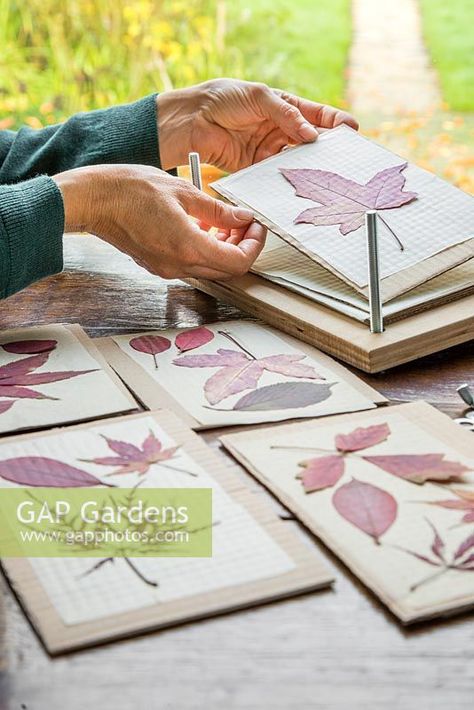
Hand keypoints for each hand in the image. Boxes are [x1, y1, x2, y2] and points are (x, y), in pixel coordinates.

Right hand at [53, 165, 265, 278]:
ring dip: (223, 248)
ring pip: (210, 268)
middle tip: (243, 221)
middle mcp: (179, 266)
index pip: (239, 262)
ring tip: (223, 220)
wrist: (93, 200)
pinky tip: (200, 225)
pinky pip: (191, 264)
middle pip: (227, 269)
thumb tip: (243, 218)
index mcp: (189, 248)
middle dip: (241, 246)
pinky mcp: (157, 265)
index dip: (254, 245)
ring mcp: (167, 269)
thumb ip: (218, 210)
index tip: (256, 225)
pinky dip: (204, 248)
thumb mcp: (184, 192)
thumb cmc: (131, 190)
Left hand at [157, 78, 357, 170]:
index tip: (351, 130)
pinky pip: (276, 175)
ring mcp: (270, 151)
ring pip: (297, 161)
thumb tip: (311, 135)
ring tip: (325, 172)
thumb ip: (286, 115)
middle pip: (311, 142)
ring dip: (309, 166)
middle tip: (343, 157)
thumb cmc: (223, 99)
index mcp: (285, 108)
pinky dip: (287, 179)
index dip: (335, 122)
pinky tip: (298, 182)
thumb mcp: (259, 97)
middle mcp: (281, 130)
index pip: (317, 115)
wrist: (193, 121)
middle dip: (327, 149)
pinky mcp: (257, 168)